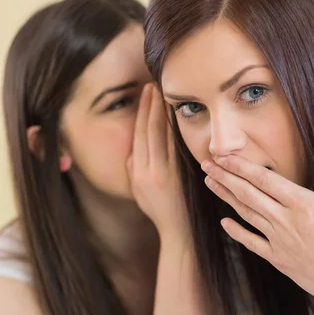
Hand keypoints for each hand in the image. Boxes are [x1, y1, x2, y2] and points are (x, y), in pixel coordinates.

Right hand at [128, 84, 188, 237]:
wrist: (178, 229)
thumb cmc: (158, 210)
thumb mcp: (138, 190)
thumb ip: (134, 168)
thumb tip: (134, 149)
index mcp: (137, 173)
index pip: (138, 136)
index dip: (141, 113)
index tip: (144, 95)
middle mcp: (148, 171)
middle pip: (148, 131)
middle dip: (150, 106)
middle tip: (153, 85)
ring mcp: (163, 173)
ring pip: (162, 136)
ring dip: (163, 112)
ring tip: (164, 93)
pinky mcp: (178, 175)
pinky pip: (175, 146)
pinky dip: (175, 128)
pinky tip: (177, 114)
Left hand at [201, 155, 313, 312]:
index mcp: (305, 204)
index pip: (266, 180)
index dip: (242, 167)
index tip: (225, 157)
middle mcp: (286, 220)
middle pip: (249, 194)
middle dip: (226, 177)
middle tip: (207, 164)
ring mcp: (279, 241)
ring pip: (246, 214)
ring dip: (227, 197)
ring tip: (210, 183)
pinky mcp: (277, 259)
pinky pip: (252, 243)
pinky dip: (237, 232)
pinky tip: (224, 223)